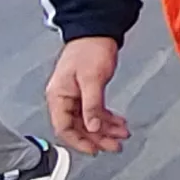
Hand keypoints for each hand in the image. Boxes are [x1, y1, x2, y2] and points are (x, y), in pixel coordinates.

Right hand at [44, 37, 134, 154]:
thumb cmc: (90, 48)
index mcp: (58, 95)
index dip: (79, 142)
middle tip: (114, 145)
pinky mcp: (85, 91)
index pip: (64, 128)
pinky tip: (118, 123)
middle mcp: (64, 97)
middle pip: (78, 127)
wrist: (97, 30)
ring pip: (88, 121)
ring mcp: (74, 95)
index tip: (95, 149)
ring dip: (105, 129)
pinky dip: (106, 118)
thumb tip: (93, 127)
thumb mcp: (92, 79)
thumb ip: (92, 105)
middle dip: (98, 138)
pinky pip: (94, 111)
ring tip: (122, 134)